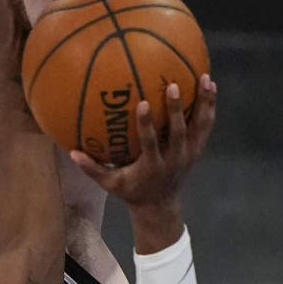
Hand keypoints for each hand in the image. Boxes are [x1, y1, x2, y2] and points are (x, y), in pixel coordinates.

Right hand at [69, 77, 216, 209]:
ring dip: (203, 103)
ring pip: (199, 126)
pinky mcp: (197, 150)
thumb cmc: (132, 191)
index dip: (147, 125)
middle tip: (173, 85)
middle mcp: (174, 160)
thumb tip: (72, 153)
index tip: (144, 103)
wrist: (160, 206)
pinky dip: (209, 106)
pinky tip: (210, 85)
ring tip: (204, 77)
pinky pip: (206, 125)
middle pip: (178, 133)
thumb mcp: (111, 184)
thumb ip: (93, 169)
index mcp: (152, 167)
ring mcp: (188, 155)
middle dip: (176, 110)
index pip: (150, 144)